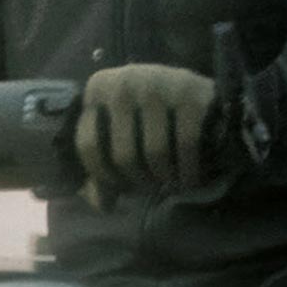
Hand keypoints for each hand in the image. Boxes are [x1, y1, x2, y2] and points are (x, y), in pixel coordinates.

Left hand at [76, 62, 216, 205]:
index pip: (88, 144)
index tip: (121, 188)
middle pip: (123, 154)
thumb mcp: (119, 131)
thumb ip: (102, 166)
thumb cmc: (149, 117)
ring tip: (170, 183)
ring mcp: (157, 83)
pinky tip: (190, 180)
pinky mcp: (189, 93)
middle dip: (138, 181)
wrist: (199, 91)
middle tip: (151, 188)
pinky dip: (188, 169)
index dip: (104, 176)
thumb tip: (101, 204)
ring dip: (164, 178)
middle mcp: (124, 81)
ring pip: (155, 151)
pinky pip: (185, 143)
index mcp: (97, 89)